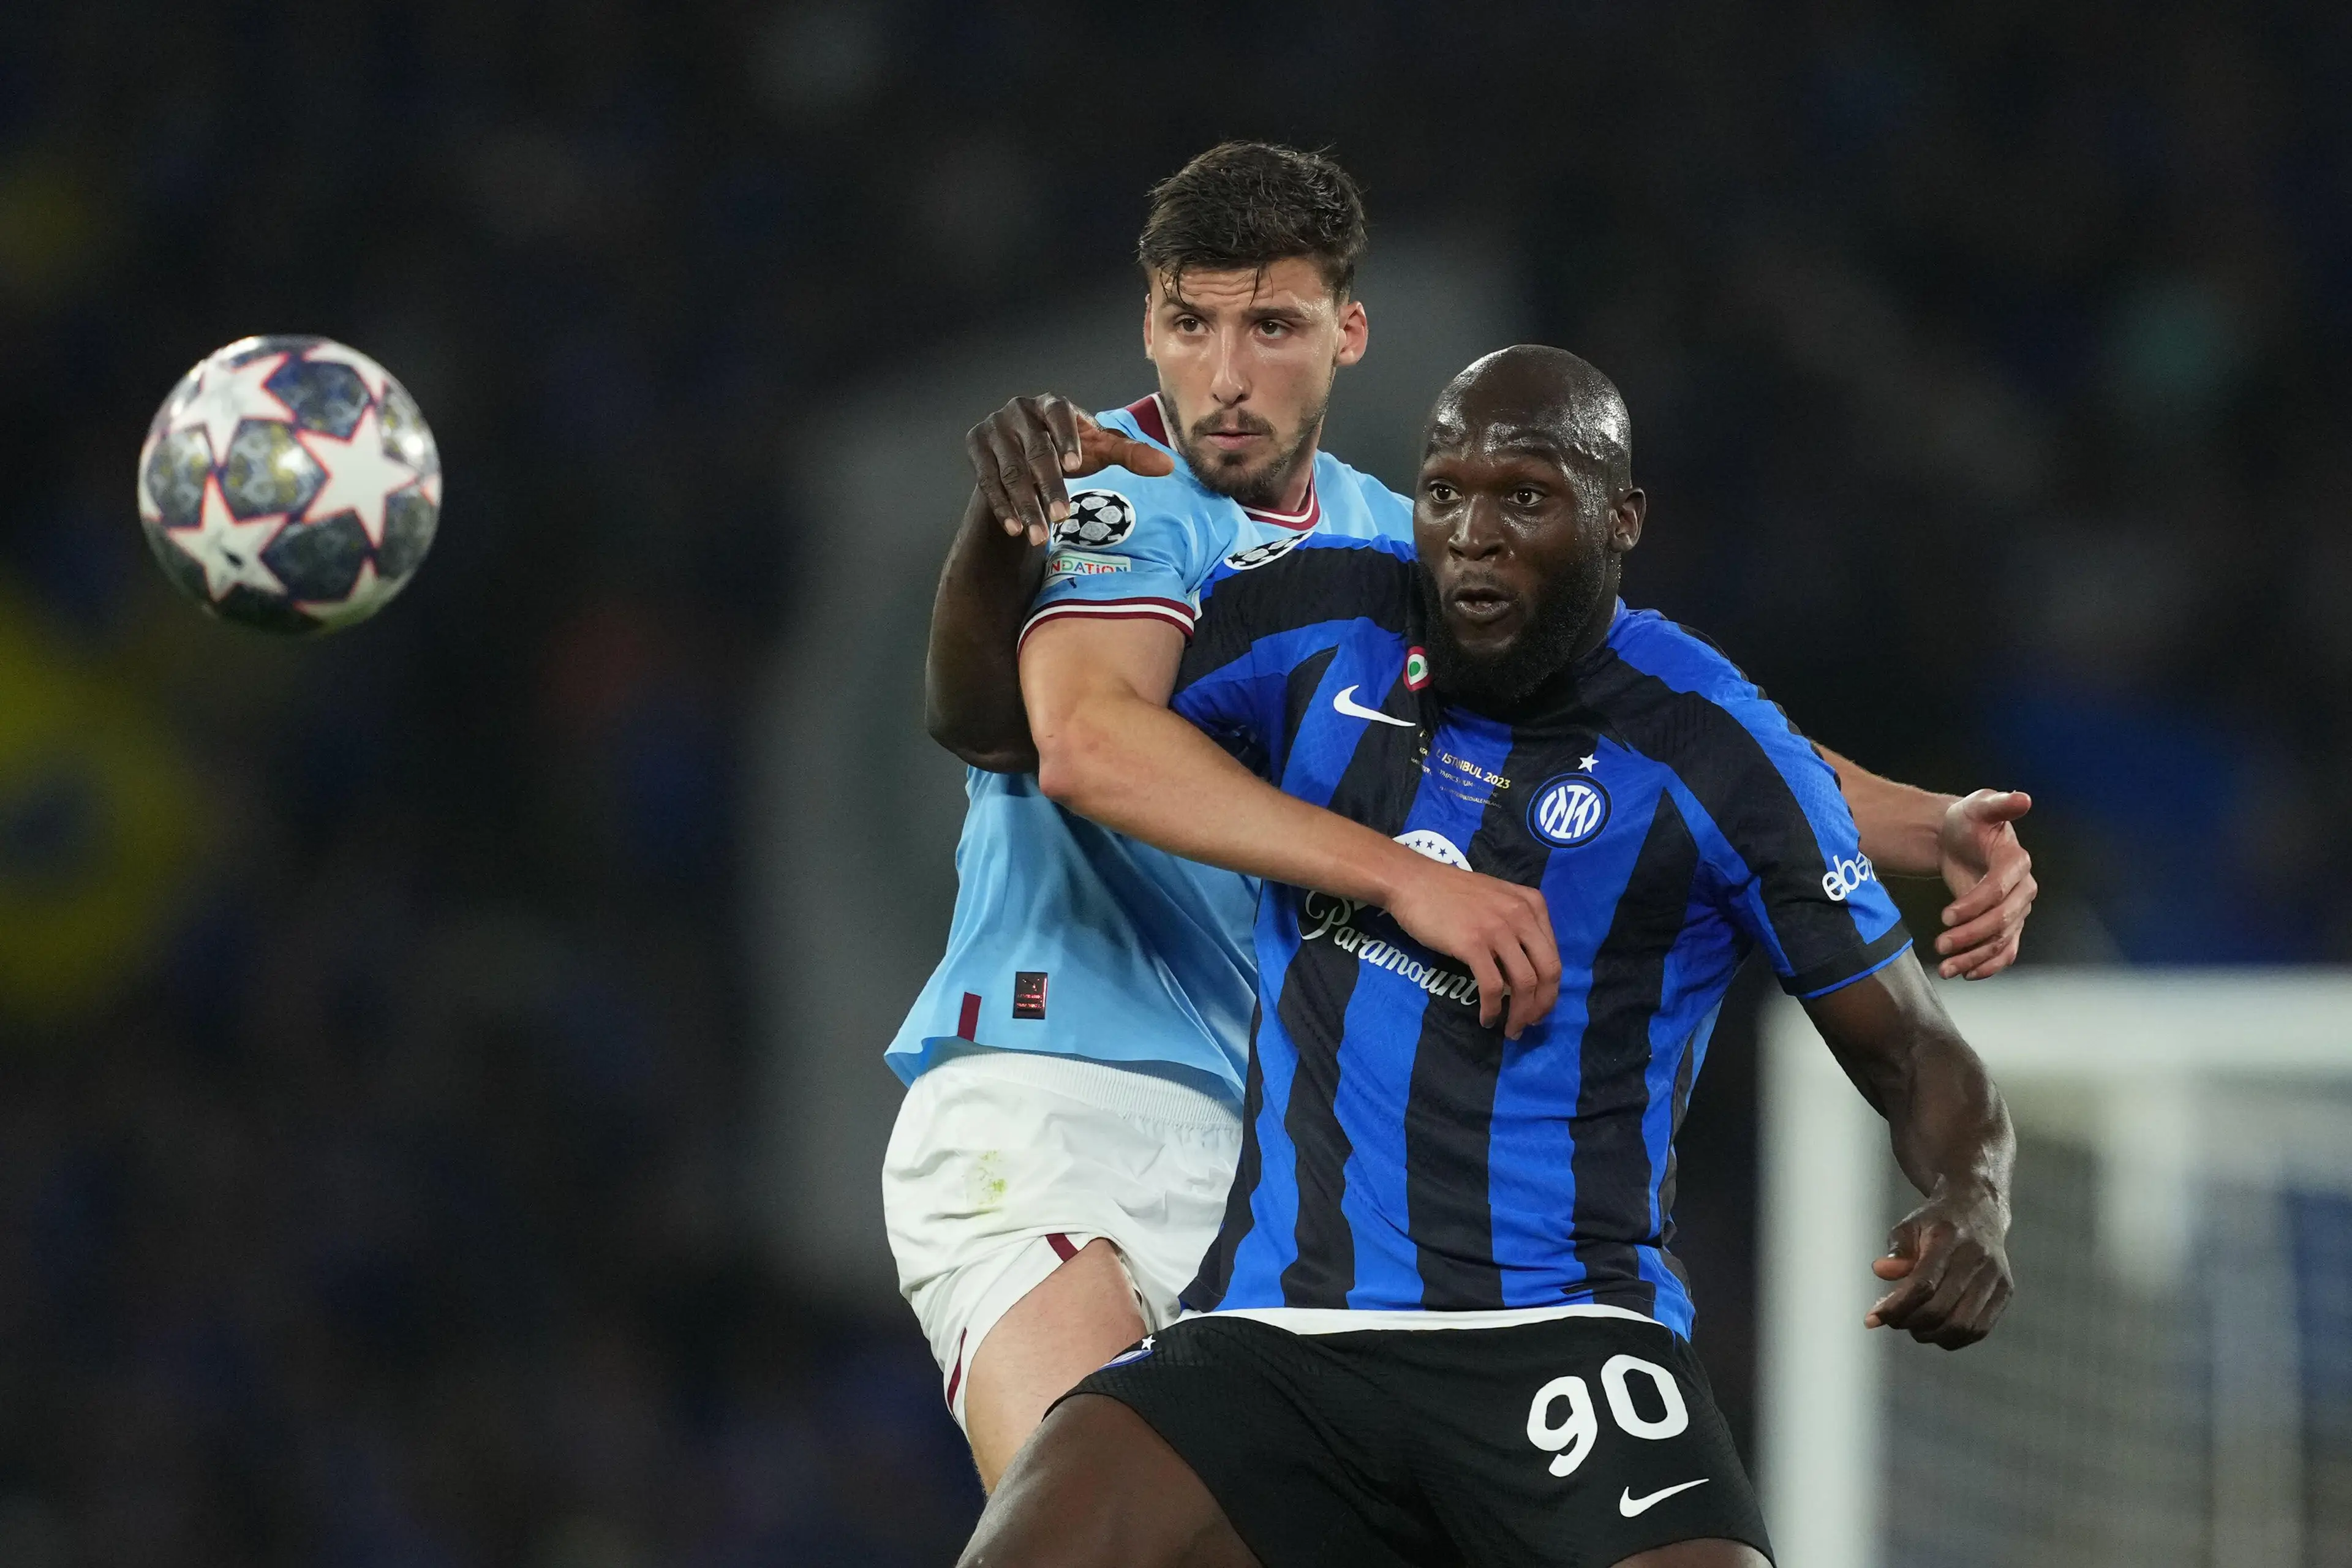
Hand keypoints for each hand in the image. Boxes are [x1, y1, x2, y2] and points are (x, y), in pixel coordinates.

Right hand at [966, 394, 1176, 545]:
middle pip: (1034, 450)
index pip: (1059, 414)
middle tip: (1062, 516)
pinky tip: (1015, 529)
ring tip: (1040, 536)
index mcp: (1051, 404)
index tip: (1076, 466)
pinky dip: (1001, 507)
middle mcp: (1018, 411)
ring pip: (1009, 471)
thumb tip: (1169, 466)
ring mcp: (993, 429)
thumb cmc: (1068, 450)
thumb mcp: (1099, 451)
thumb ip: (1130, 455)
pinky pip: (987, 482)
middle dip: (1048, 486)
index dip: (1067, 438)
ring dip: (1024, 505)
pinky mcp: (975, 448)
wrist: (1023, 456)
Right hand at [1381, 859, 1560, 1038]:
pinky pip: (1492, 986)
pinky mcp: (1472, 944)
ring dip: (1521, 1013)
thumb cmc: (1451, 893)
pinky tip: (1487, 1018)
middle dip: (1543, 1005)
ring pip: (1524, 982)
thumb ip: (1516, 926)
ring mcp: (1497, 929)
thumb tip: (1523, 971)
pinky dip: (1493, 1008)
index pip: (1554, 955)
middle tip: (1530, 1024)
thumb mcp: (1497, 901)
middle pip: (1548, 971)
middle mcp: (1521, 915)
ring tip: (1511, 1029)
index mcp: (1532, 904)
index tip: (1538, 1007)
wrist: (1413, 882)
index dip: (1550, 989)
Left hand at [1866, 1184, 2011, 1348]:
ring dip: (1930, 1334)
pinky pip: (1979, 1329)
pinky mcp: (2006, 1291)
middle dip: (1909, 1322)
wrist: (1979, 1211)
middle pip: (1940, 1309)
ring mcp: (1995, 1277)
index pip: (1922, 1284)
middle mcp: (1977, 1258)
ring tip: (1913, 1326)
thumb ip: (1897, 1249)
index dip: (1896, 1307)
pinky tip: (1935, 1330)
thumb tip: (1881, 1271)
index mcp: (1949, 1238)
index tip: (1872, 1318)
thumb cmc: (1936, 1223)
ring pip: (1961, 1325)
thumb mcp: (1910, 1226)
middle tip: (1893, 1321)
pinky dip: (1953, 1338)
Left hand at [1933, 790, 2034, 979]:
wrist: (1958, 837)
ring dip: (1974, 957)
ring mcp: (2016, 909)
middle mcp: (2022, 888)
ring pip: (2001, 940)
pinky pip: (2004, 951)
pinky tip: (1965, 974)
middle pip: (2002, 920)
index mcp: (2016, 861)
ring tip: (1945, 969)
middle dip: (1971, 935)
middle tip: (1939, 944)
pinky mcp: (2005, 924)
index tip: (1945, 916)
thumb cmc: (1968, 820)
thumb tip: (2021, 799)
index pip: (2000, 889)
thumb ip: (1998, 804)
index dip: (1975, 904)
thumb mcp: (1978, 806)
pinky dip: (1987, 966)